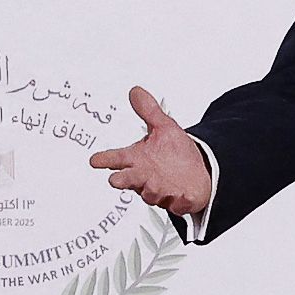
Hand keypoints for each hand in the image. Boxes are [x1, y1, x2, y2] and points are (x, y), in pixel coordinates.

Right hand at [88, 86, 213, 221]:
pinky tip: (182, 195)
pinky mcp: (178, 201)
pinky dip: (178, 201)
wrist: (199, 172)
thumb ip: (149, 111)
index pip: (116, 158)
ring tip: (157, 183)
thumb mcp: (165, 128)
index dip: (105, 159)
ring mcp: (160, 190)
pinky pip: (176, 204)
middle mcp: (145, 177)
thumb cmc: (176, 153)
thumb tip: (136, 91)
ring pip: (150, 193)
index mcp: (138, 159)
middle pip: (127, 180)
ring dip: (152, 189)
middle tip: (116, 179)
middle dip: (122, 180)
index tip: (95, 161)